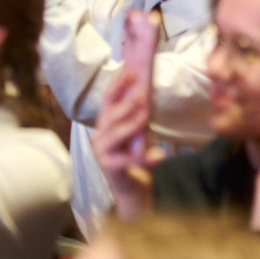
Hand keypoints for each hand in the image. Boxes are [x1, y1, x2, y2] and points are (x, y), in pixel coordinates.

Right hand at [91, 10, 160, 218]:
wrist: (133, 189)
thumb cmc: (136, 156)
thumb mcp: (138, 131)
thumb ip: (137, 114)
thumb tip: (145, 88)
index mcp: (105, 124)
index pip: (108, 100)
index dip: (117, 85)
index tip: (130, 71)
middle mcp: (99, 136)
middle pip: (109, 115)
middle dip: (124, 103)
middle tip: (141, 94)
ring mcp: (102, 153)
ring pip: (115, 134)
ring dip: (131, 124)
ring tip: (145, 116)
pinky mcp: (110, 168)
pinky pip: (129, 160)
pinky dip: (145, 158)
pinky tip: (160, 155)